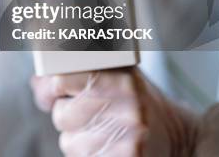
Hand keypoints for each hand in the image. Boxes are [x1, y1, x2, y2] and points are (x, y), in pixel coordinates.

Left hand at [31, 68, 197, 155]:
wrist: (180, 137)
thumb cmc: (139, 102)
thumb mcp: (117, 74)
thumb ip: (78, 70)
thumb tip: (39, 82)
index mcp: (121, 79)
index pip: (60, 81)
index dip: (50, 89)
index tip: (52, 93)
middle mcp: (125, 108)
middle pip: (61, 115)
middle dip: (67, 115)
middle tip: (89, 112)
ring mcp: (127, 139)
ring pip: (69, 142)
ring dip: (77, 138)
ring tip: (102, 130)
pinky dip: (88, 154)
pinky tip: (107, 145)